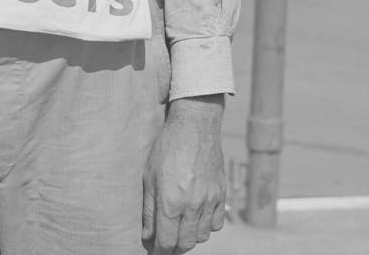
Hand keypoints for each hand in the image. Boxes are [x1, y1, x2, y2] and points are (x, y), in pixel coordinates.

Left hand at [142, 95, 225, 253]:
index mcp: (171, 201)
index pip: (166, 242)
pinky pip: (216, 224)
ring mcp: (209, 200)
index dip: (159, 250)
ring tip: (180, 227)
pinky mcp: (221, 194)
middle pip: (185, 243)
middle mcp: (192, 205)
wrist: (194, 125)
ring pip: (201, 236)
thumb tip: (147, 236)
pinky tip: (197, 216)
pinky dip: (206, 225)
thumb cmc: (167, 147)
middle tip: (166, 241)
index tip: (155, 249)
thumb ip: (149, 210)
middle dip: (173, 247)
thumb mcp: (149, 176)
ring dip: (190, 237)